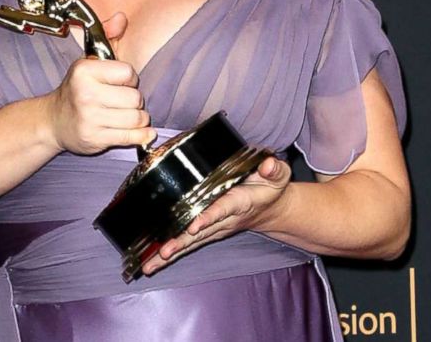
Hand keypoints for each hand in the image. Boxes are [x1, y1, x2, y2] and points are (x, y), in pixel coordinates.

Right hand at [45, 13, 155, 154]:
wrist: (54, 121)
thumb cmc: (77, 88)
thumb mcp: (89, 60)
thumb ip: (108, 36)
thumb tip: (121, 17)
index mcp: (84, 71)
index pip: (128, 73)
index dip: (129, 78)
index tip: (120, 82)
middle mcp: (86, 95)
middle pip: (135, 98)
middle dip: (134, 100)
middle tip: (123, 100)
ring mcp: (90, 119)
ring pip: (136, 118)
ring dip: (139, 118)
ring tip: (129, 115)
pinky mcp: (95, 139)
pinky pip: (131, 137)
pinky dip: (142, 135)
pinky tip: (142, 131)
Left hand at [141, 156, 292, 274]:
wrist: (272, 208)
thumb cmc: (270, 186)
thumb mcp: (278, 174)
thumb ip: (274, 169)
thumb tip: (266, 165)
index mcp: (239, 202)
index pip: (222, 210)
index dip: (209, 217)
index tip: (195, 225)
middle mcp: (225, 219)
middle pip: (201, 233)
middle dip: (181, 243)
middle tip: (163, 253)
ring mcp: (217, 227)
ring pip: (192, 241)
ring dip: (172, 252)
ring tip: (151, 264)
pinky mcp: (210, 231)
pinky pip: (190, 243)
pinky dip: (172, 253)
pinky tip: (153, 262)